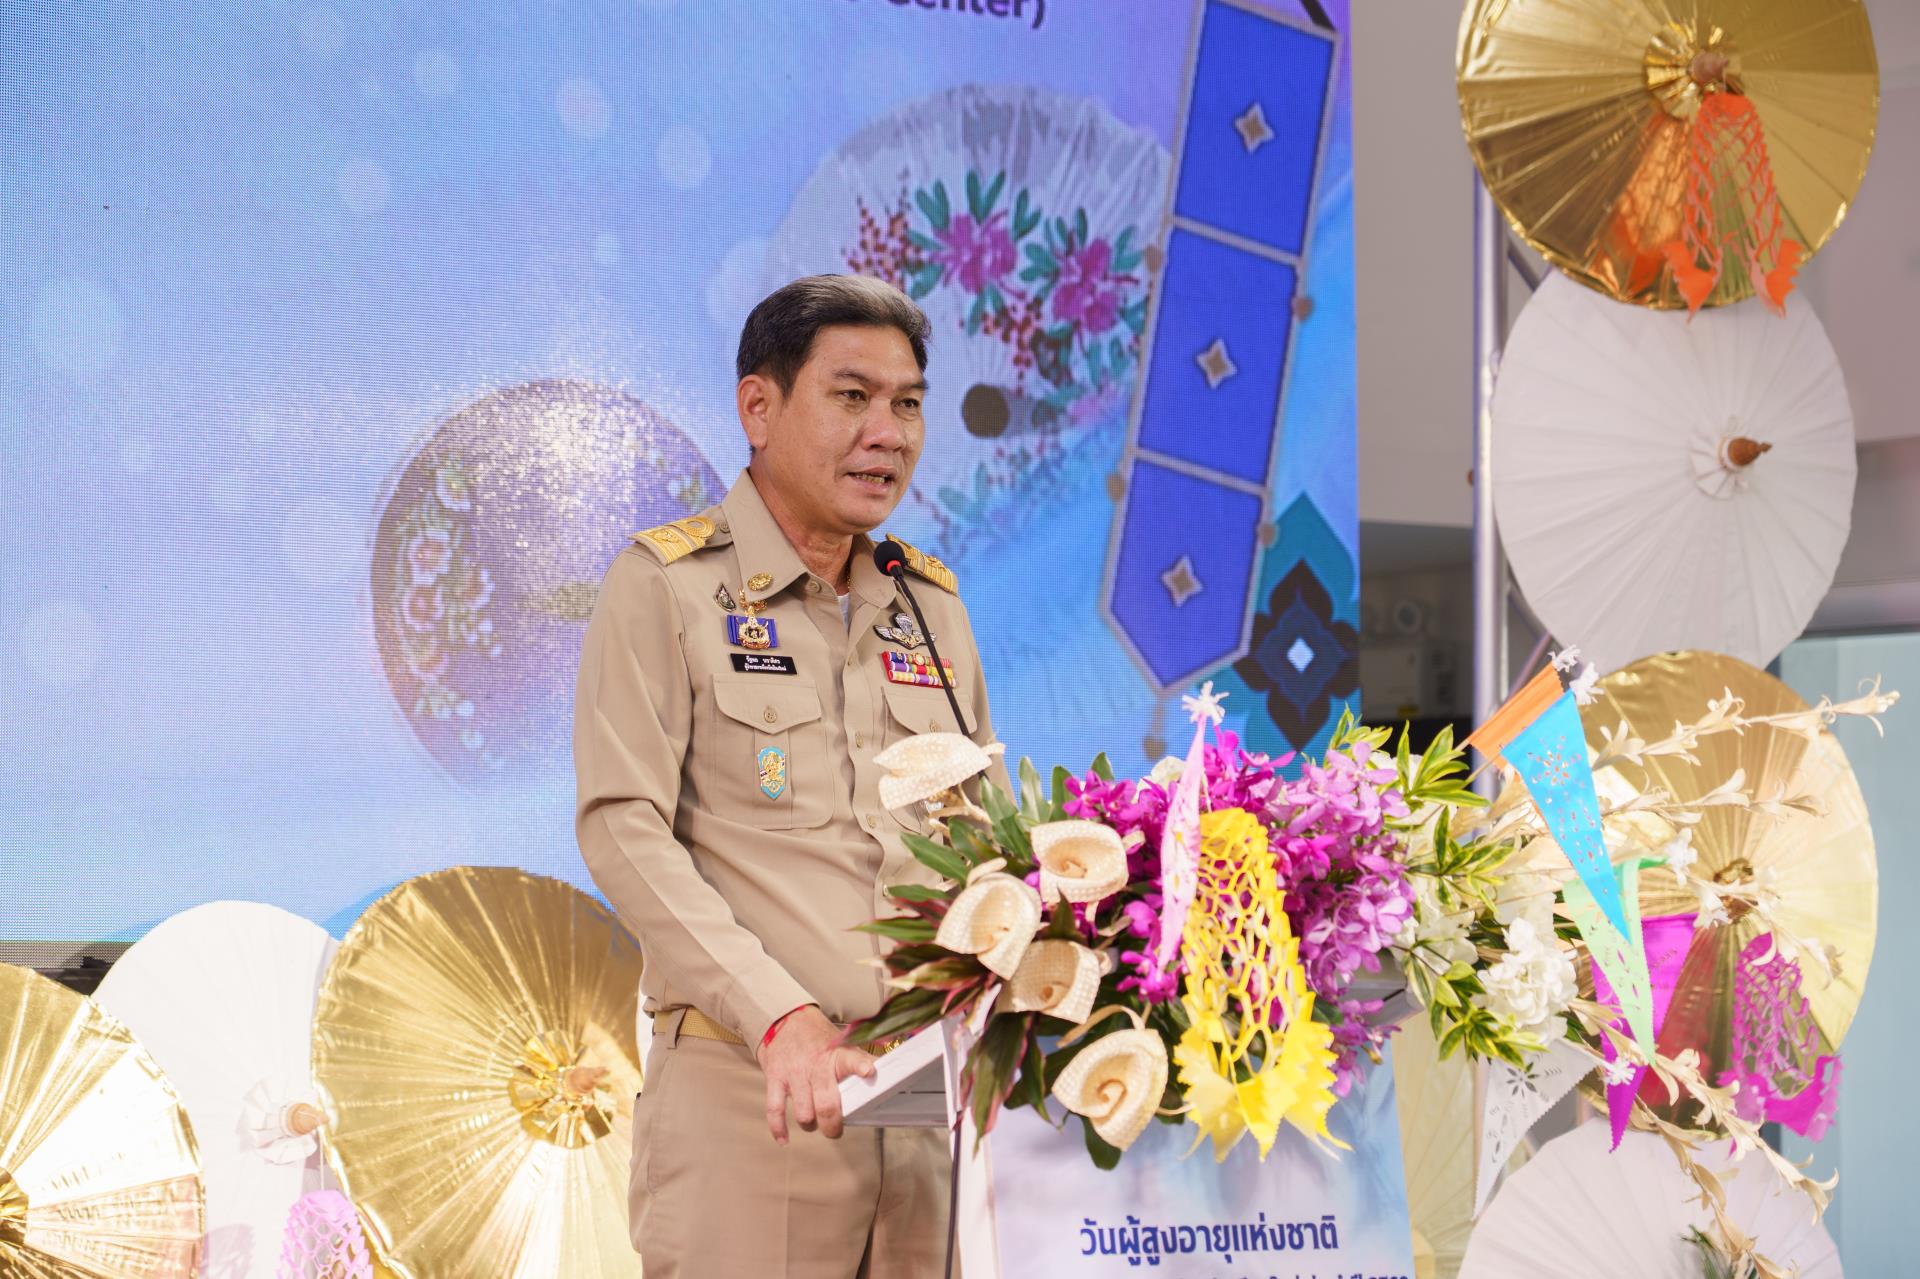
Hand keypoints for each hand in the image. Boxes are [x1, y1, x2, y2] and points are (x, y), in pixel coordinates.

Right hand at [756, 1006, 875, 1143]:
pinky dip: (779, 1128)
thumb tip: (886, 1074)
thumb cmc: (817, 1039)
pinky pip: (775, 1109)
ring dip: (810, 1124)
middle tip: (835, 1129)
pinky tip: (784, 1139)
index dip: (860, 1066)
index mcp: (836, 1055)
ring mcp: (794, 1073)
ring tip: (814, 1121)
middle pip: (826, 1103)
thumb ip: (859, 1061)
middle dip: (832, 1124)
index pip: (851, 1059)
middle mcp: (816, 1065)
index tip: (869, 1072)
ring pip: (803, 1112)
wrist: (784, 1020)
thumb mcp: (841, 1044)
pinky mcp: (775, 1079)